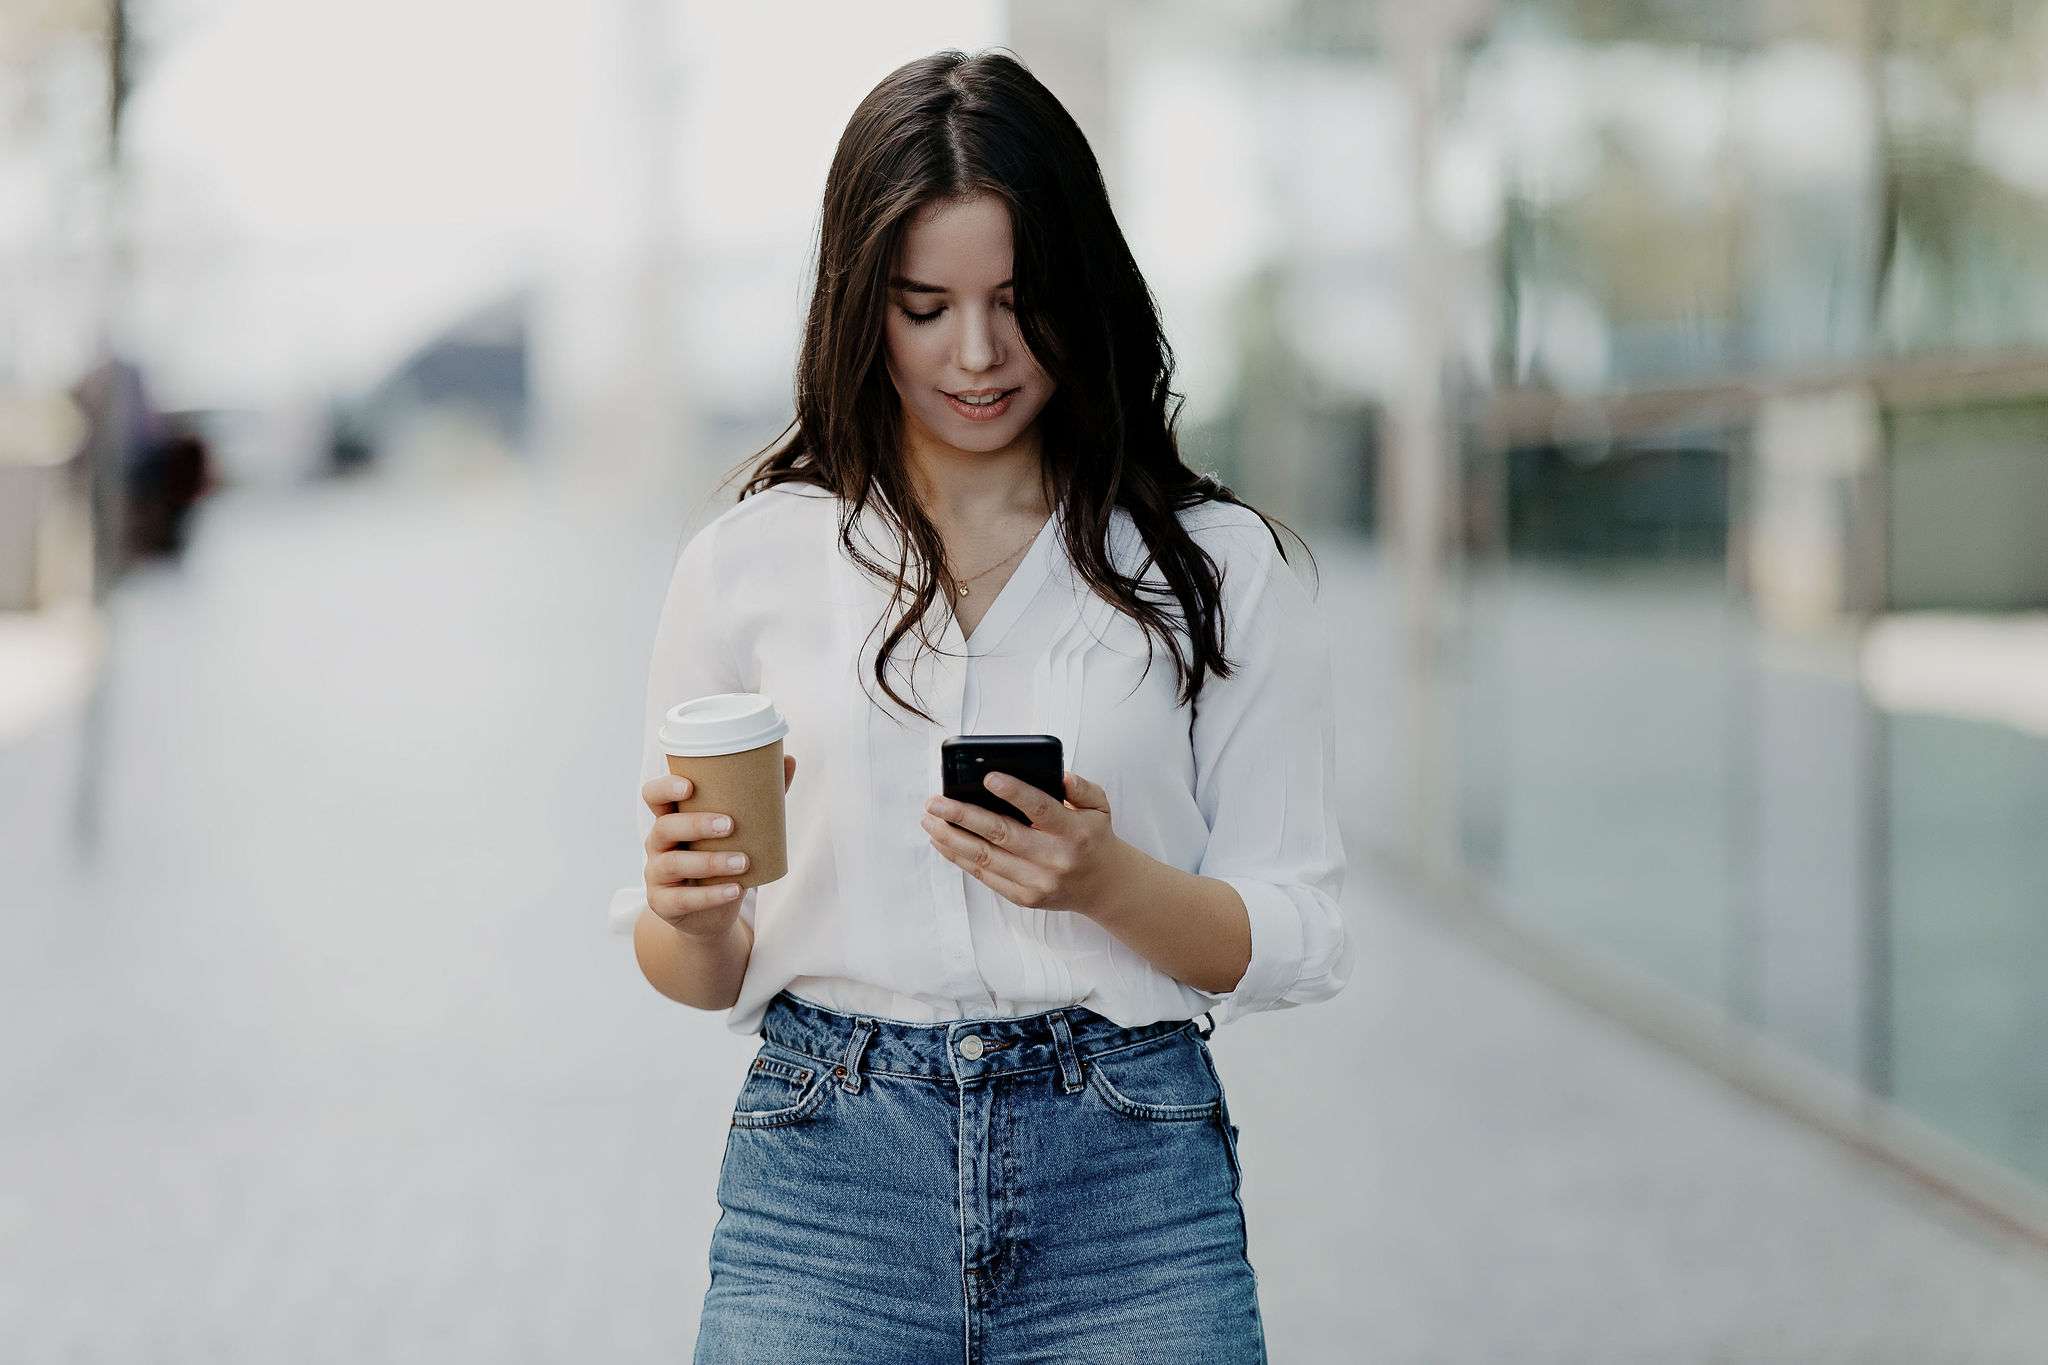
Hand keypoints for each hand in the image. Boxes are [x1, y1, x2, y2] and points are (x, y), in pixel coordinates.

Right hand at [640, 754, 796, 939]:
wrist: (712, 913)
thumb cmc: (722, 858)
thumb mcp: (738, 831)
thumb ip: (760, 797)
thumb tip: (788, 759)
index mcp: (672, 818)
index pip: (653, 796)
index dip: (665, 788)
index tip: (689, 786)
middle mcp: (658, 844)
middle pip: (663, 827)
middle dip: (695, 824)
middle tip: (730, 824)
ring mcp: (656, 875)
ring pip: (672, 863)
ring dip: (709, 861)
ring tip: (742, 862)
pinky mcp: (663, 904)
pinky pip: (681, 899)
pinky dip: (710, 895)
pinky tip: (734, 889)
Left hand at [921, 769, 1128, 915]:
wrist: (1103, 885)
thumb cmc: (1094, 837)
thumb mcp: (1099, 806)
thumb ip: (1081, 787)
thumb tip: (1058, 775)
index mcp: (1073, 832)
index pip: (1040, 808)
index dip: (1014, 792)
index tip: (988, 777)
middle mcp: (1054, 859)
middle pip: (1001, 835)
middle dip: (963, 815)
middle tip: (935, 801)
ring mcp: (1037, 882)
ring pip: (985, 858)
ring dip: (951, 837)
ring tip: (929, 820)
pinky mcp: (1024, 897)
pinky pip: (985, 876)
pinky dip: (959, 857)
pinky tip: (943, 841)